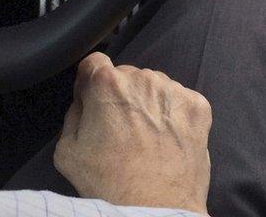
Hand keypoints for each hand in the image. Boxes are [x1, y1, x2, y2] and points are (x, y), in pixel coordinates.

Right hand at [54, 53, 211, 214]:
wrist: (155, 211)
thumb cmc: (110, 185)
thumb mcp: (67, 150)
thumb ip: (73, 113)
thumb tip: (84, 99)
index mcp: (107, 84)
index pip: (94, 63)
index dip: (90, 83)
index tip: (94, 101)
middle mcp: (142, 78)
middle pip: (127, 76)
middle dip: (122, 96)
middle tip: (121, 129)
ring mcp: (173, 90)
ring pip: (155, 86)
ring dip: (149, 103)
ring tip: (147, 139)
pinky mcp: (197, 107)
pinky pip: (180, 101)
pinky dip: (174, 116)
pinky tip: (167, 140)